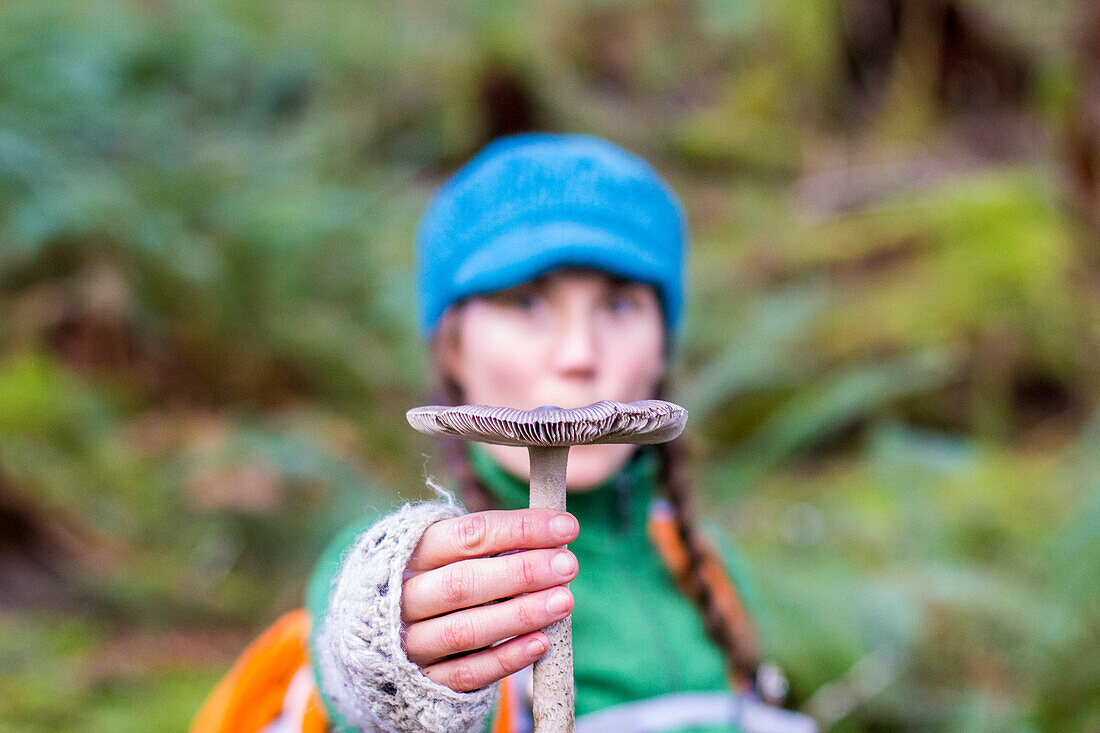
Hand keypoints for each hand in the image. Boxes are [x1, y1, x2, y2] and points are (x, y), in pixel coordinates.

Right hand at [400, 509, 579, 691]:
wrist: (381, 637)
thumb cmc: (438, 580)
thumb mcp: (451, 553)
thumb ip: (492, 546)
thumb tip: (552, 537)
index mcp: (412, 553)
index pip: (468, 534)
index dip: (520, 528)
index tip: (566, 527)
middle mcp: (404, 597)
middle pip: (463, 583)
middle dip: (522, 572)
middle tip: (568, 565)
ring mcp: (410, 641)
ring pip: (465, 630)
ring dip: (519, 614)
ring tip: (564, 600)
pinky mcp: (423, 680)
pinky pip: (467, 673)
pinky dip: (506, 659)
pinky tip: (541, 643)